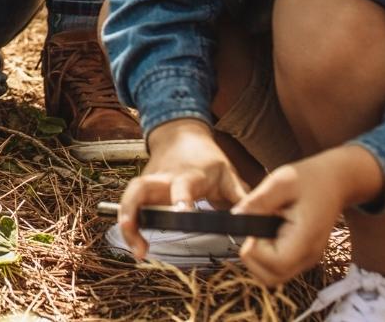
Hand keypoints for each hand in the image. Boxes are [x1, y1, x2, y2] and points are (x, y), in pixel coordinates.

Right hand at [118, 119, 248, 259]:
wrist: (180, 134)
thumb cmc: (206, 158)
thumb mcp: (228, 173)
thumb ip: (241, 197)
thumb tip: (257, 220)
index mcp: (188, 174)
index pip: (182, 186)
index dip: (181, 199)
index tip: (182, 214)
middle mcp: (163, 178)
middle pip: (140, 189)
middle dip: (134, 213)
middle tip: (139, 243)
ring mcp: (150, 181)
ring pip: (130, 196)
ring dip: (127, 221)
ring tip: (137, 250)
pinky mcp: (143, 187)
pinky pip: (130, 203)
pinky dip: (129, 223)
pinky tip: (136, 242)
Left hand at [235, 151, 356, 285]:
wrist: (334, 182)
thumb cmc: (310, 179)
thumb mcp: (281, 182)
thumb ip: (258, 201)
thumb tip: (236, 216)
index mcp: (306, 238)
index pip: (276, 263)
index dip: (256, 250)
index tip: (251, 227)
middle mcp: (308, 255)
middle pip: (272, 277)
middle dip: (253, 257)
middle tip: (252, 229)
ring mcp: (307, 258)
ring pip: (274, 276)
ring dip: (258, 258)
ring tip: (259, 229)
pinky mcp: (303, 255)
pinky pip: (280, 266)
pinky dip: (266, 256)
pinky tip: (267, 232)